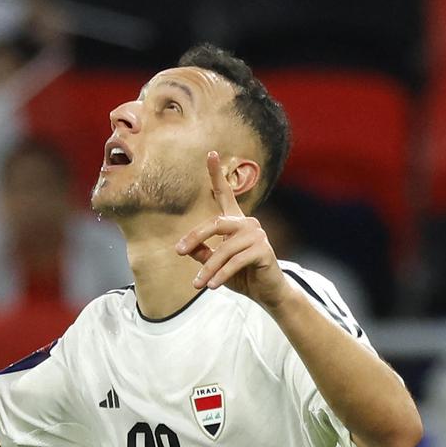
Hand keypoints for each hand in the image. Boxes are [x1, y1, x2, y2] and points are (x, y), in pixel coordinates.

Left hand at [174, 152, 293, 308]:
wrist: (267, 292)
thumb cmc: (241, 276)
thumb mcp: (215, 264)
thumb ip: (202, 253)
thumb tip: (185, 248)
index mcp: (235, 221)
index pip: (225, 193)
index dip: (217, 174)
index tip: (210, 153)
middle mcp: (247, 223)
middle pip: (216, 223)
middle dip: (195, 237)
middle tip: (178, 251)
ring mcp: (257, 235)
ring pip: (223, 249)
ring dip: (208, 268)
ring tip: (197, 284)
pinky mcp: (263, 250)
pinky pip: (235, 262)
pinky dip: (221, 275)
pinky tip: (212, 286)